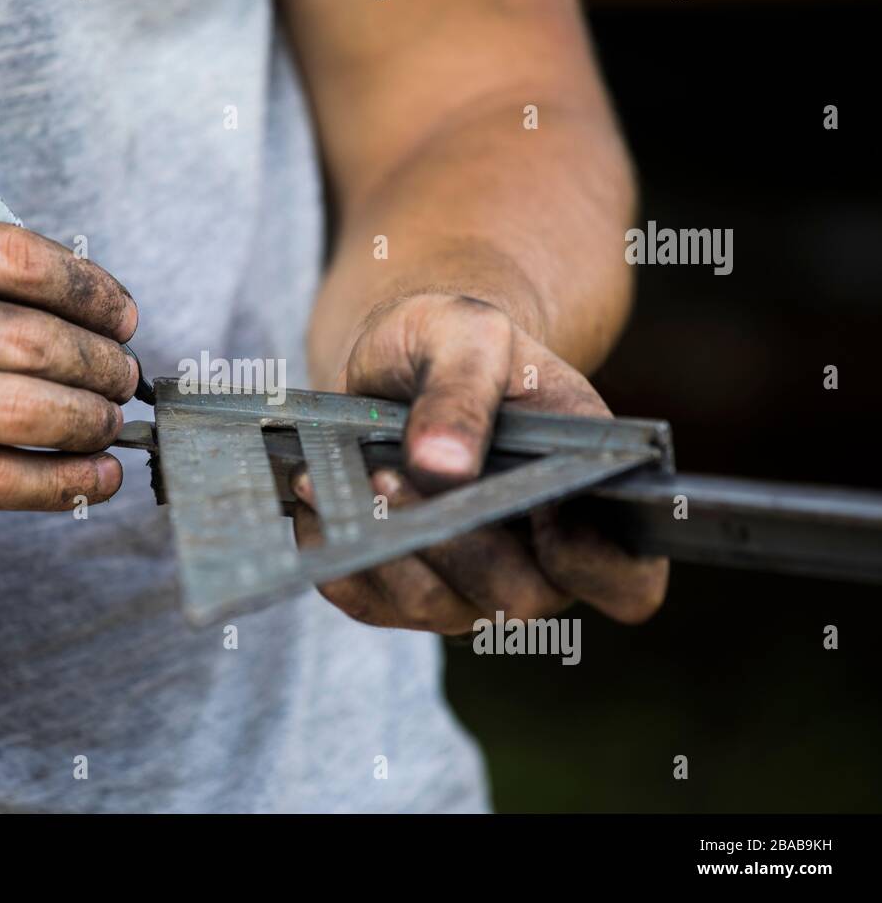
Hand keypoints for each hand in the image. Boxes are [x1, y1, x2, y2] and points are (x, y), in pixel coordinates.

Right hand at [0, 202, 138, 518]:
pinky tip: (93, 479)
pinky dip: (55, 484)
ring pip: (19, 410)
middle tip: (125, 374)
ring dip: (89, 421)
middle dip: (101, 362)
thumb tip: (53, 299)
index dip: (91, 288)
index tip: (119, 311)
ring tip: (112, 422)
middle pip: (31, 336)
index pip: (17, 257)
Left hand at [292, 292, 667, 633]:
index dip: (596, 566)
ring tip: (341, 478)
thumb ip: (463, 391)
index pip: (628, 581)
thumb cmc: (459, 344)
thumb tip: (444, 469)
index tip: (544, 513)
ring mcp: (468, 587)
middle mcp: (538, 563)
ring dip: (383, 547)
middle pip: (514, 598)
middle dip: (453, 542)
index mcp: (591, 503)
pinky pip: (369, 601)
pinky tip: (316, 497)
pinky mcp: (401, 592)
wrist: (404, 360)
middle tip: (390, 476)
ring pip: (433, 608)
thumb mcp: (467, 336)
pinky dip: (337, 553)